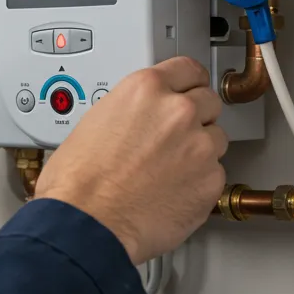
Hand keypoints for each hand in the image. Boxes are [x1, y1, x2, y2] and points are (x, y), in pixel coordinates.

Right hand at [34, 57, 227, 262]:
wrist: (87, 224)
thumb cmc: (77, 183)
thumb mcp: (94, 122)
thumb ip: (129, 112)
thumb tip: (138, 121)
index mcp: (145, 89)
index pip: (188, 69)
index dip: (189, 82)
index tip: (191, 88)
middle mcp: (178, 111)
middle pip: (209, 102)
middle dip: (196, 118)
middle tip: (175, 138)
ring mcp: (199, 146)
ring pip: (216, 140)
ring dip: (199, 152)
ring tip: (169, 172)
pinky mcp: (211, 181)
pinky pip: (215, 176)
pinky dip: (200, 184)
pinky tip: (173, 193)